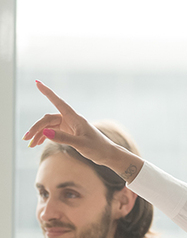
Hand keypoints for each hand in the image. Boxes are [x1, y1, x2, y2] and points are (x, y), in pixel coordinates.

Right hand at [23, 81, 143, 181]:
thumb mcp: (80, 144)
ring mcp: (69, 126)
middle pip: (48, 119)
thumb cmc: (98, 148)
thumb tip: (45, 132)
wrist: (108, 155)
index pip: (58, 102)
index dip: (47, 92)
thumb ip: (63, 138)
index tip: (37, 82)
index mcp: (75, 118)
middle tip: (26, 139)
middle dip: (36, 128)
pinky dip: (45, 137)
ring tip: (30, 144)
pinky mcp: (69, 132)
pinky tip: (37, 143)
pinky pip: (52, 132)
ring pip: (48, 126)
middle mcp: (70, 119)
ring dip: (39, 134)